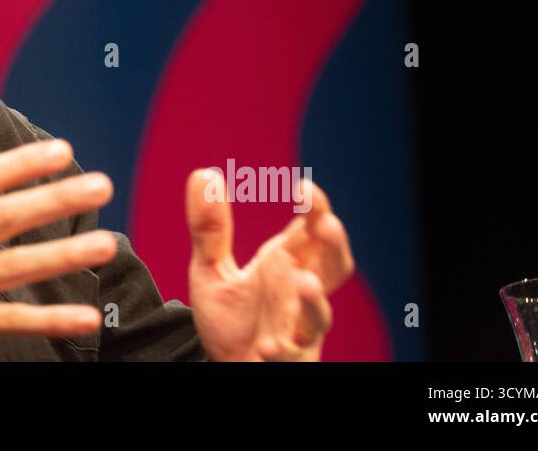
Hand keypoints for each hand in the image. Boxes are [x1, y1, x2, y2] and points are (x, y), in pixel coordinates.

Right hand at [0, 138, 117, 360]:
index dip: (21, 164)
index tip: (61, 149)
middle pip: (2, 216)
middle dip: (53, 199)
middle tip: (99, 185)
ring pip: (10, 266)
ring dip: (61, 255)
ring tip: (105, 244)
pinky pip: (7, 321)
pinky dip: (49, 320)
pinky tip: (85, 316)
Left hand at [185, 168, 354, 360]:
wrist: (222, 363)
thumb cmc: (229, 317)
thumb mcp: (210, 269)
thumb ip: (210, 228)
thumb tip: (202, 173)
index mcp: (287, 263)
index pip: (312, 231)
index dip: (317, 209)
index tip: (304, 188)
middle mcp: (300, 292)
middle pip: (334, 267)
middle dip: (334, 246)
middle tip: (325, 225)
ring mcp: (299, 328)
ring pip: (320, 315)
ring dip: (315, 300)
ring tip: (303, 281)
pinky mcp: (289, 359)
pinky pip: (294, 356)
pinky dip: (285, 350)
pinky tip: (269, 345)